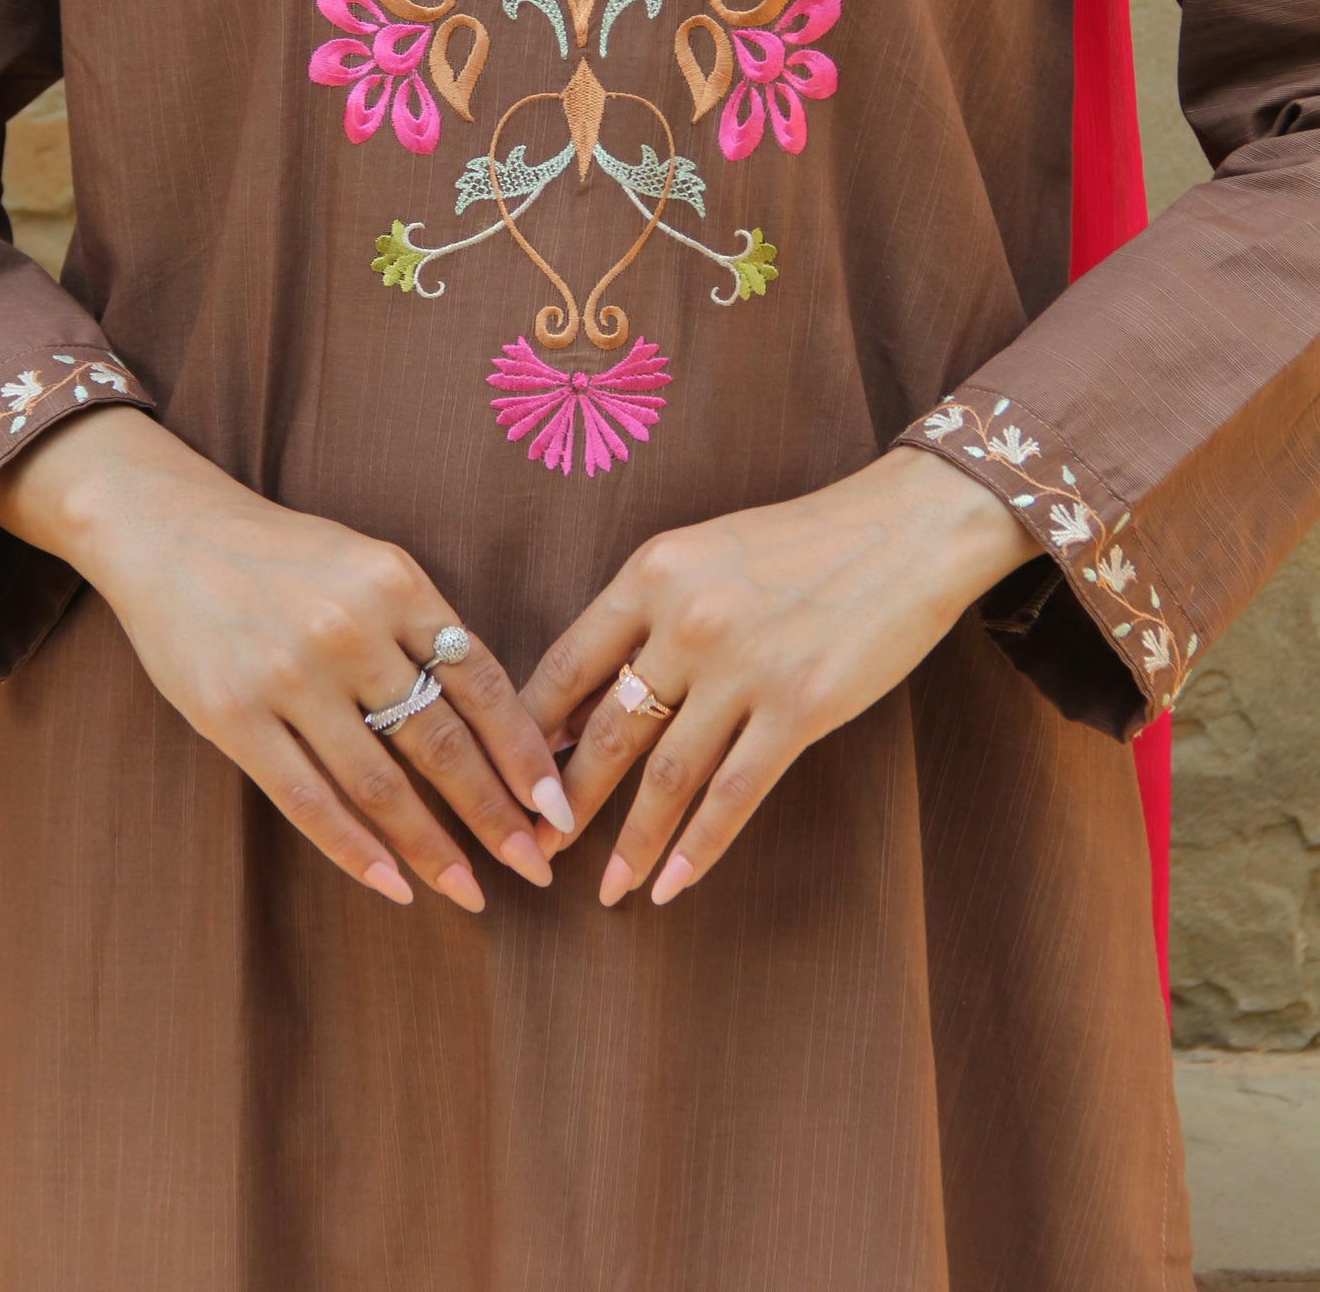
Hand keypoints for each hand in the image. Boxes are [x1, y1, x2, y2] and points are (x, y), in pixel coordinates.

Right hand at [0, 404, 573, 910]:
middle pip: (441, 741)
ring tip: (471, 892)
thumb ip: (423, 630)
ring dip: (433, 848)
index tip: (559, 806)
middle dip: (496, 813)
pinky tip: (394, 887)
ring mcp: (288, 675)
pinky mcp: (233, 716)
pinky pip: (308, 800)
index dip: (525, 752)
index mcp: (396, 583)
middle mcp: (350, 629)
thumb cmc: (283, 556)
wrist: (167, 529)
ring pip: (380, 784)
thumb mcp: (368, 565)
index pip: (481, 682)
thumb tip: (497, 720)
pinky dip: (356, 852)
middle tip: (537, 864)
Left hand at [519, 446, 1036, 905]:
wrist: (909, 529)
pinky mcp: (801, 707)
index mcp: (653, 572)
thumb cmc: (803, 542)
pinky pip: (735, 794)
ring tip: (606, 888)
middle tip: (536, 848)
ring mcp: (745, 666)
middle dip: (566, 801)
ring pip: (666, 775)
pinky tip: (673, 886)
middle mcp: (688, 619)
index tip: (508, 777)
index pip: (568, 664)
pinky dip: (698, 848)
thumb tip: (586, 702)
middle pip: (607, 729)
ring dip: (630, 842)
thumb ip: (646, 616)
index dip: (532, 732)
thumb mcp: (705, 555)